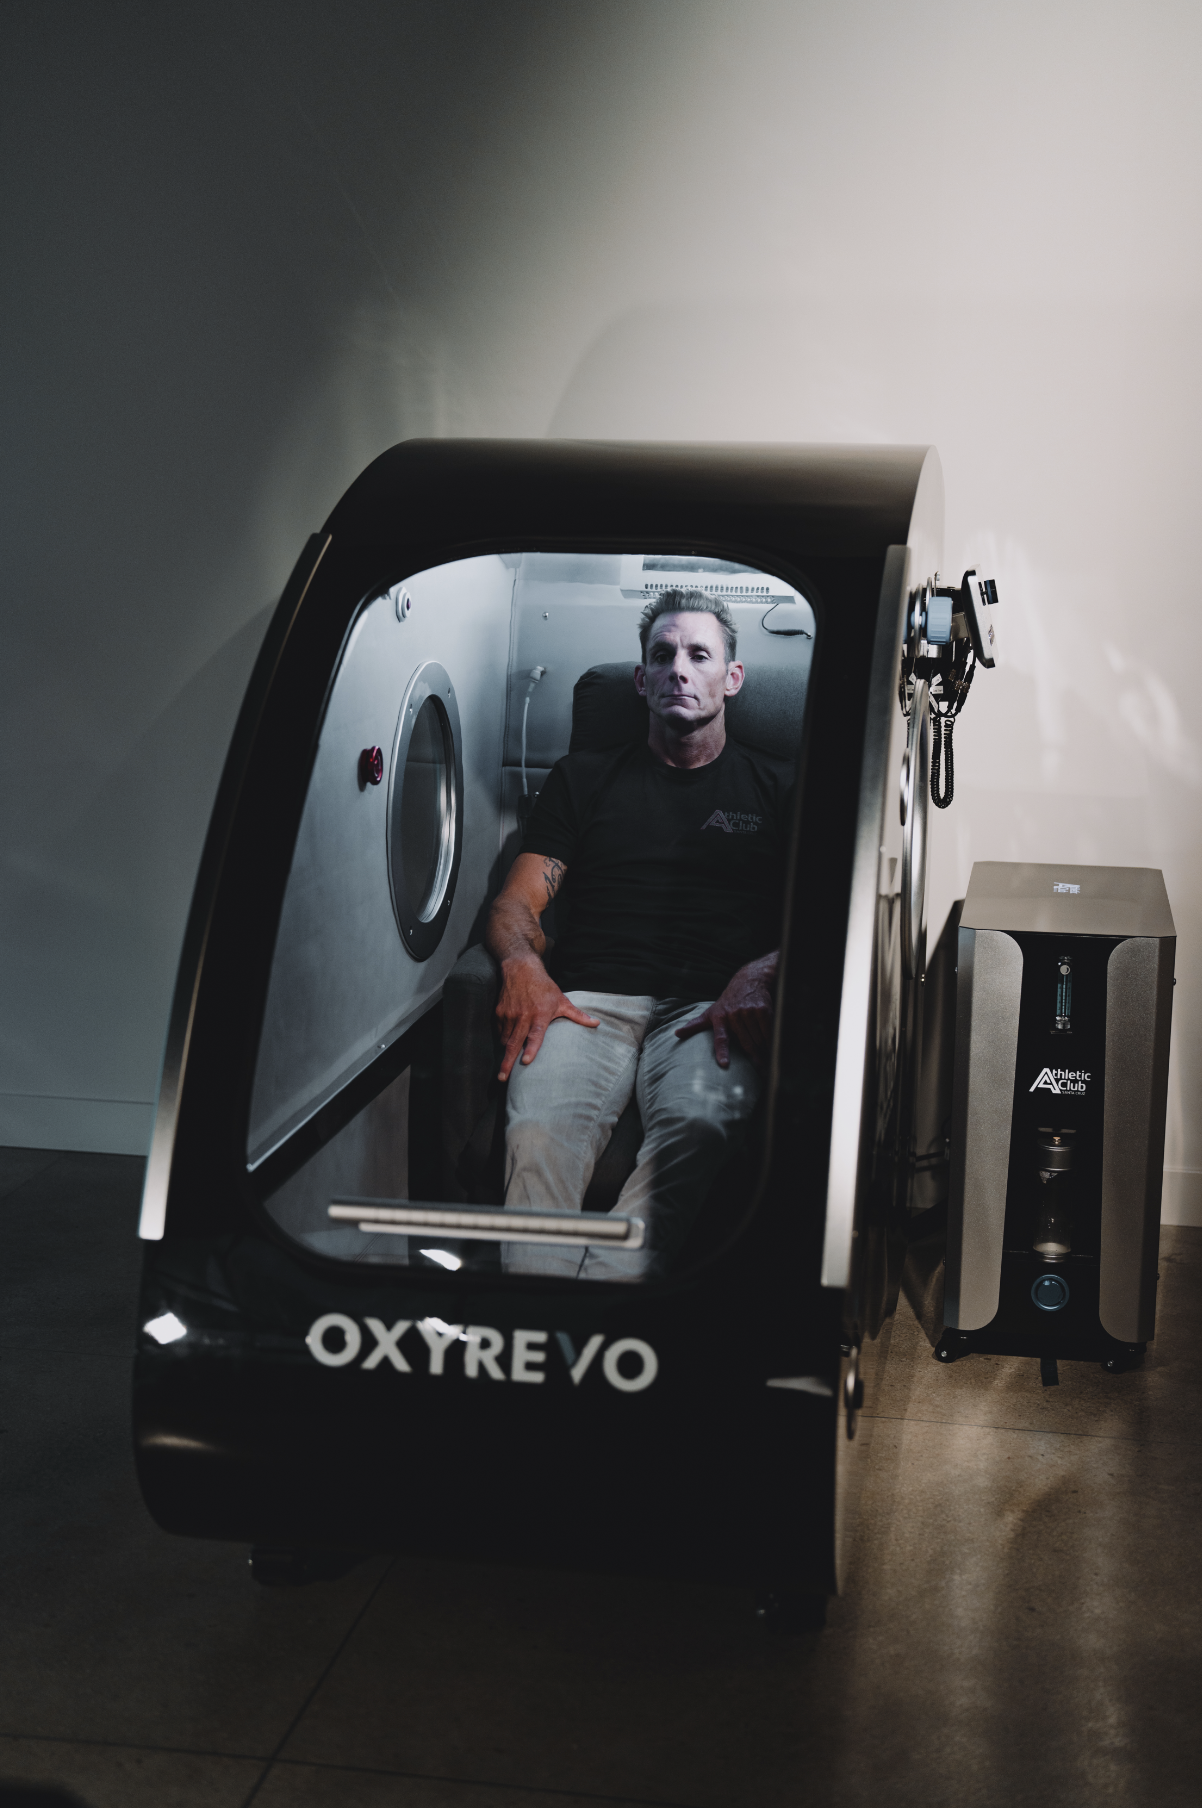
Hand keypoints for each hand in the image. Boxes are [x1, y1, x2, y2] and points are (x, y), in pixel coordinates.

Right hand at [496, 956, 598, 1080]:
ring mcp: (509, 1015)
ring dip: (506, 1051)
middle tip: (503, 1078)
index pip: (535, 1035)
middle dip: (507, 1062)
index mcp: (540, 1015)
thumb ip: (578, 1015)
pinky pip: (500, 1031)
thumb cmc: (545, 987)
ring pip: (505, 1039)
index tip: (526, 1062)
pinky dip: (504, 1037)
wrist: (521, 969)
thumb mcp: (562, 1000)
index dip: (531, 1049)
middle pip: (514, 1043)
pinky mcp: (499, 1013)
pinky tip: (509, 1039)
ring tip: (505, 1065)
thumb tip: (597, 1023)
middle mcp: (523, 1016)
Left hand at [675, 951, 777, 1068]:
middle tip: (762, 1071)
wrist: (749, 981)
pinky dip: (772, 1041)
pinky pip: (768, 1031)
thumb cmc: (728, 1002)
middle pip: (746, 1044)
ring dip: (765, 1051)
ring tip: (768, 1060)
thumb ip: (695, 1025)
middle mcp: (734, 1015)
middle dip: (756, 1059)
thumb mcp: (710, 1012)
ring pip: (759, 1040)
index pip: (720, 1038)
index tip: (724, 1065)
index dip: (722, 1052)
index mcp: (719, 1018)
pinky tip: (773, 1047)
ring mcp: (748, 1012)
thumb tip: (675, 1034)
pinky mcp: (762, 1010)